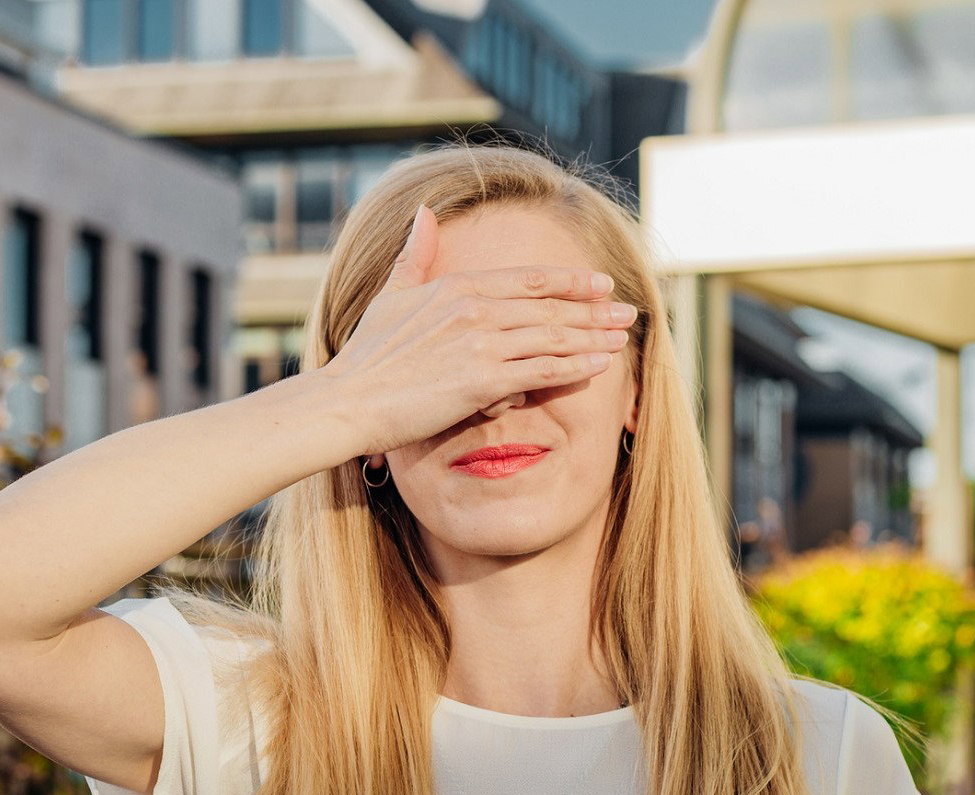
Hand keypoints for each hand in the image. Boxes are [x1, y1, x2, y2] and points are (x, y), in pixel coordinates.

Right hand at [320, 202, 638, 461]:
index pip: (529, 279)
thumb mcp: (391, 295)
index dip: (570, 281)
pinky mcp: (484, 380)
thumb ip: (415, 255)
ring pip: (554, 336)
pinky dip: (576, 366)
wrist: (347, 401)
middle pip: (551, 307)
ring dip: (594, 336)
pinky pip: (543, 370)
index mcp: (457, 287)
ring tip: (622, 337)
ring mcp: (481, 343)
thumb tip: (423, 213)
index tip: (599, 283)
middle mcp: (475, 309)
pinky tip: (600, 365)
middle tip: (627, 311)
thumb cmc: (365, 356)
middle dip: (595, 309)